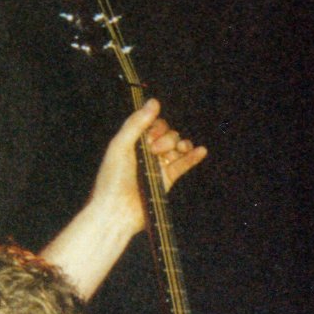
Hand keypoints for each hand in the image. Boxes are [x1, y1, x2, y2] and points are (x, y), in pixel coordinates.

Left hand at [89, 98, 207, 241]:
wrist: (118, 211)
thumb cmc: (113, 179)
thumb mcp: (120, 145)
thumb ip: (136, 123)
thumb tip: (154, 102)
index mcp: (132, 141)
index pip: (152, 124)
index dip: (156, 126)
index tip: (150, 135)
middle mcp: (145, 152)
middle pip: (167, 134)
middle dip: (166, 138)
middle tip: (155, 151)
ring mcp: (157, 166)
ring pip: (177, 147)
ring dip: (180, 145)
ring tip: (177, 150)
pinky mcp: (167, 180)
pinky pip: (183, 165)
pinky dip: (193, 157)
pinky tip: (201, 151)